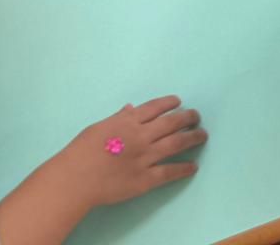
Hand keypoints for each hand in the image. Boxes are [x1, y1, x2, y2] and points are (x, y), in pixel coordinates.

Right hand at [0, 96, 203, 241]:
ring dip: (192, 138)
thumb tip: (131, 108)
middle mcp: (141, 136)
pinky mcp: (146, 178)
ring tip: (203, 135)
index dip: (169, 103)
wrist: (76, 178)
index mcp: (128, 122)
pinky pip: (169, 172)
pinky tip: (194, 166)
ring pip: (176, 144)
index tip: (179, 101)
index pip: (154, 108)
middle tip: (197, 116)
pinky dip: (183, 168)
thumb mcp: (98, 127)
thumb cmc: (81, 151)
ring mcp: (145, 157)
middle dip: (187, 117)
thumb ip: (118, 118)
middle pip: (171, 123)